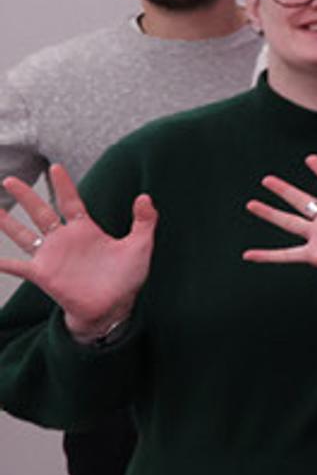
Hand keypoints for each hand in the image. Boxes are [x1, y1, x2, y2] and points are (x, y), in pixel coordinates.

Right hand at [0, 168, 160, 339]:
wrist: (114, 307)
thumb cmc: (126, 278)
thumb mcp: (140, 246)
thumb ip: (145, 221)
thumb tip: (145, 197)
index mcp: (84, 230)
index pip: (71, 202)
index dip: (63, 185)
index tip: (55, 167)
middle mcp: (64, 240)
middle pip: (40, 212)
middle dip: (25, 196)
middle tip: (10, 180)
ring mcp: (51, 256)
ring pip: (23, 234)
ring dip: (7, 223)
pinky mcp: (43, 274)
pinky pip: (18, 267)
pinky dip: (4, 263)